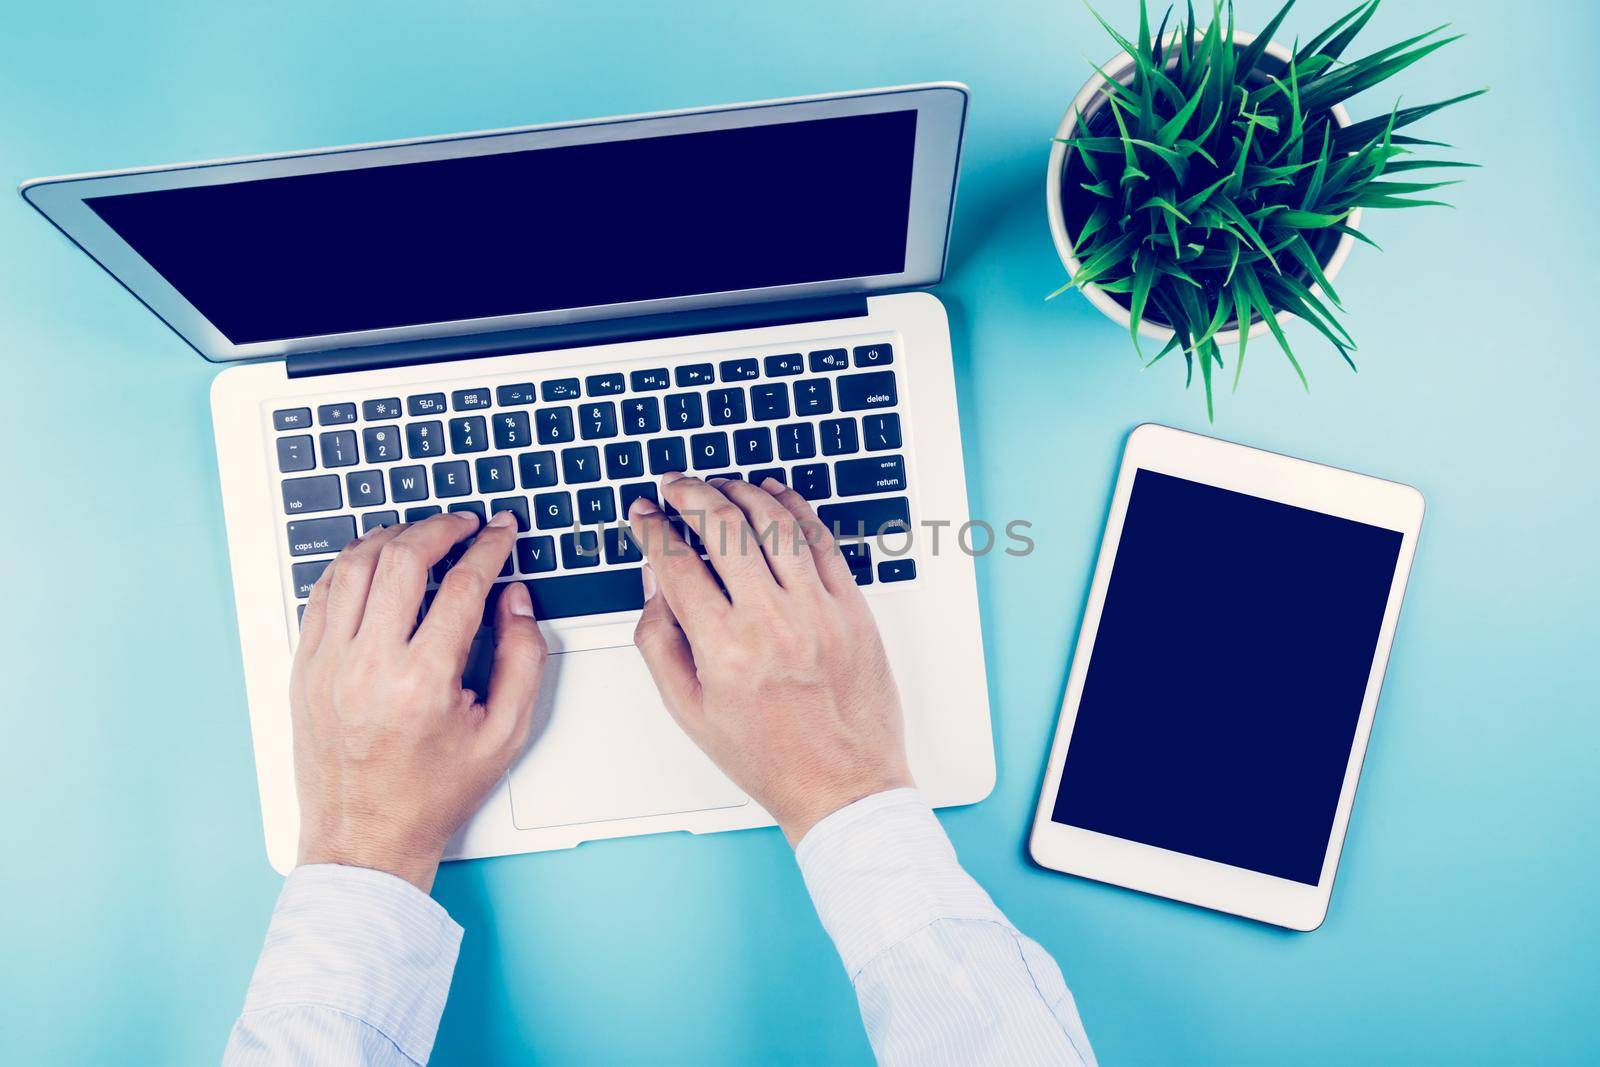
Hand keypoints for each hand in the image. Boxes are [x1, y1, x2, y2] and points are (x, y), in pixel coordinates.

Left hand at [290, 510, 546, 890]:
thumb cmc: (433, 794)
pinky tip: (376, 562)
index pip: (463, 586)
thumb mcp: (505, 735)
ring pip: (355, 565)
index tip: (501, 532)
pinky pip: (322, 594)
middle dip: (441, 527)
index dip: (489, 548)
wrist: (365, 840)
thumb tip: (514, 598)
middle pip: (403, 559)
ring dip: (393, 537)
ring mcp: (328, 665)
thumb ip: (523, 659)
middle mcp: (369, 666)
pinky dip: (352, 566)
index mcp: (423, 682)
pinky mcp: (303, 669)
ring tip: (421, 534)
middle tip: (465, 523)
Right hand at [627, 473, 911, 844]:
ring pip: (774, 523)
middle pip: (723, 528)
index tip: (643, 514)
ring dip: (740, 492)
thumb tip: (654, 579)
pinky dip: (793, 508)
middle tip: (674, 486)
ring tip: (719, 485)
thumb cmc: (768, 756)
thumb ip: (660, 641)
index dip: (652, 529)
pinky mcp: (853, 608)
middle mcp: (772, 623)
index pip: (675, 564)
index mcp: (724, 650)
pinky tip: (773, 495)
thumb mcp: (689, 710)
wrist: (842, 785)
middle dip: (690, 494)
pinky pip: (821, 541)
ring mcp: (818, 611)